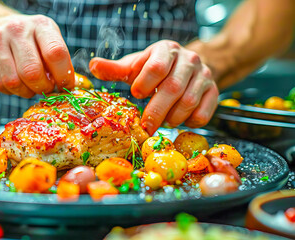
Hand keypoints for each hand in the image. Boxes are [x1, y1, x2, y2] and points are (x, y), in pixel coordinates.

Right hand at [0, 14, 74, 97]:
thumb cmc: (31, 40)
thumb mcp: (49, 42)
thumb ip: (59, 62)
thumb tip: (68, 87)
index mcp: (41, 25)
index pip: (55, 53)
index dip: (63, 75)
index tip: (65, 85)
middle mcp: (17, 28)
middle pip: (32, 72)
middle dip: (42, 88)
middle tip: (45, 89)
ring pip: (14, 82)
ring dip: (25, 92)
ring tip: (29, 86)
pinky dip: (10, 91)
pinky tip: (15, 83)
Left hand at [89, 40, 218, 134]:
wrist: (189, 67)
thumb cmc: (156, 68)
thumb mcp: (135, 66)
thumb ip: (115, 69)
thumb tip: (93, 66)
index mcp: (166, 50)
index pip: (156, 67)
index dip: (144, 84)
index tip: (136, 94)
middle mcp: (189, 60)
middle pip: (173, 88)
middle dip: (155, 111)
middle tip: (145, 127)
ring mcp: (204, 76)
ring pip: (189, 102)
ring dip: (172, 118)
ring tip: (161, 121)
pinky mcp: (214, 93)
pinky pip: (203, 114)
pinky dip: (188, 122)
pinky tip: (178, 120)